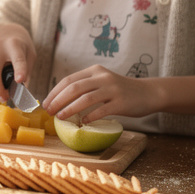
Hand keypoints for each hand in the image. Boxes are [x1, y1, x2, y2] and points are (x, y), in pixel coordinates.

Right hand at [0, 22, 34, 101]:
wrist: (7, 30)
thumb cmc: (21, 45)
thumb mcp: (30, 55)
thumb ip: (27, 72)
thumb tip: (21, 93)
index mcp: (15, 44)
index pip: (18, 59)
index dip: (19, 70)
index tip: (20, 80)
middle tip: (4, 98)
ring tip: (5, 83)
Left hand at [42, 65, 160, 122]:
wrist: (148, 93)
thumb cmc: (120, 91)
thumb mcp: (102, 82)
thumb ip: (85, 87)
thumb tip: (60, 101)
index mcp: (95, 71)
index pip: (69, 80)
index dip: (55, 92)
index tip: (45, 103)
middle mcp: (103, 77)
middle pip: (74, 88)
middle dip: (58, 100)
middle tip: (48, 111)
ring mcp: (113, 89)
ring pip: (86, 98)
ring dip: (70, 108)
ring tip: (60, 117)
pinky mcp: (122, 102)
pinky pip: (102, 110)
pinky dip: (90, 116)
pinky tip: (83, 122)